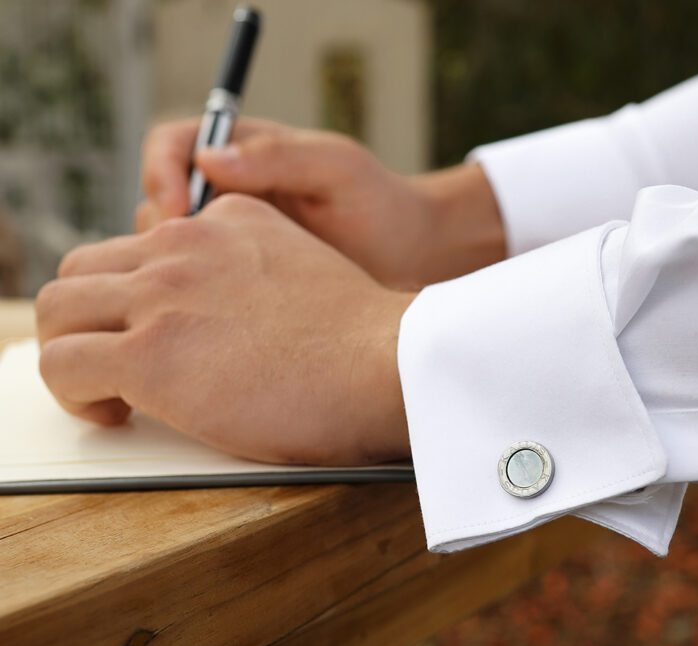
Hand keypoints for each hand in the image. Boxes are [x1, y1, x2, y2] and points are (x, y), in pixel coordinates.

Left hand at [36, 195, 413, 465]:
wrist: (388, 364)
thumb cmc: (362, 342)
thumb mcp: (303, 271)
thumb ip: (252, 274)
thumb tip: (226, 318)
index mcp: (225, 223)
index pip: (138, 247)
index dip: (132, 299)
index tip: (151, 336)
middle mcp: (184, 247)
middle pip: (84, 270)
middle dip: (88, 320)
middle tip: (116, 363)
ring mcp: (164, 295)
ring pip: (58, 309)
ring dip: (71, 351)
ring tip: (106, 393)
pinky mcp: (152, 354)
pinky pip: (63, 365)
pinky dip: (73, 394)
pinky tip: (114, 414)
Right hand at [137, 118, 505, 289]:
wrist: (410, 259)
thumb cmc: (381, 205)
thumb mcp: (337, 169)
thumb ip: (278, 157)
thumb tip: (209, 159)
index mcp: (244, 154)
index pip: (174, 147)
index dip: (161, 174)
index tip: (178, 211)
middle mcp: (228, 194)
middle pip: (160, 201)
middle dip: (161, 231)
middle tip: (186, 266)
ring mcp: (232, 241)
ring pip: (171, 250)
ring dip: (175, 270)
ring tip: (209, 295)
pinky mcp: (241, 281)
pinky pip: (199, 287)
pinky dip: (196, 299)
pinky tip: (222, 318)